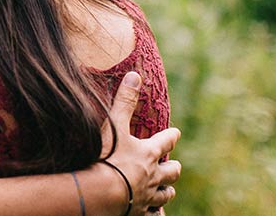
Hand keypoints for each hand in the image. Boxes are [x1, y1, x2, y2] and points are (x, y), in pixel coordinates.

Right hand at [98, 72, 180, 214]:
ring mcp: (147, 196)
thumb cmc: (107, 156)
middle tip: (175, 166)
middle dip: (174, 168)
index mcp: (148, 154)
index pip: (166, 141)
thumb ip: (124, 100)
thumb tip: (135, 74)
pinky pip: (154, 215)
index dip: (171, 136)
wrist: (99, 193)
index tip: (176, 132)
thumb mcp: (114, 124)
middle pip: (171, 172)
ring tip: (168, 189)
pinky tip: (155, 213)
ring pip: (166, 194)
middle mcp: (152, 176)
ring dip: (167, 190)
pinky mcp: (138, 213)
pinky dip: (156, 213)